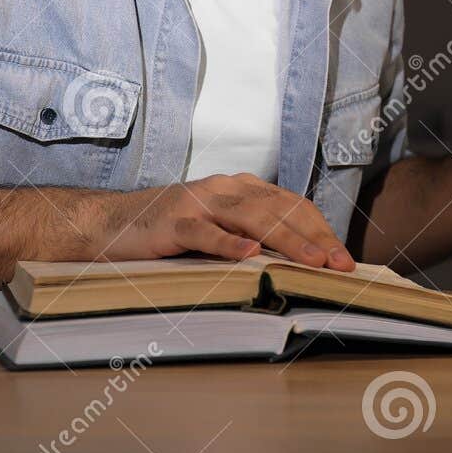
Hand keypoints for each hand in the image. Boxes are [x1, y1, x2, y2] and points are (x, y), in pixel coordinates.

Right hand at [83, 173, 355, 270]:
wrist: (108, 224)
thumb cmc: (167, 232)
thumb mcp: (216, 229)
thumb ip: (250, 235)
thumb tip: (298, 264)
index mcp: (239, 188)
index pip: (291, 204)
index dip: (320, 229)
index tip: (343, 258)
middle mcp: (223, 188)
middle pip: (279, 208)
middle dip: (314, 237)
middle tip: (340, 264)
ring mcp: (197, 201)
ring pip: (251, 217)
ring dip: (286, 240)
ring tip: (313, 261)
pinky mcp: (172, 221)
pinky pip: (206, 232)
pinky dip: (229, 243)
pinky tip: (250, 254)